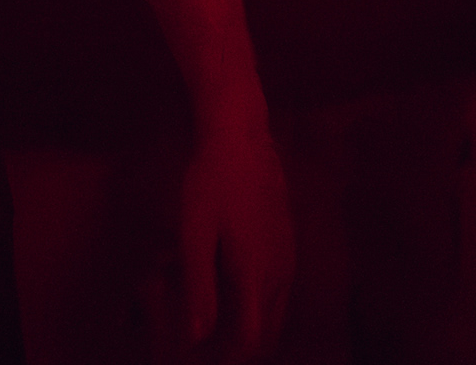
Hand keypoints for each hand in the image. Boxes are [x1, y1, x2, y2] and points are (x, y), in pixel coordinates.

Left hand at [175, 116, 294, 359]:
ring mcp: (288, 261)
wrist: (242, 140)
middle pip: (267, 332)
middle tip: (210, 352)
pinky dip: (258, 307)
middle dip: (241, 349)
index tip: (209, 363)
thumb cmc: (211, 183)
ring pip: (275, 313)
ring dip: (250, 329)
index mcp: (255, 276)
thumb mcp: (195, 232)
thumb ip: (198, 285)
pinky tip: (233, 296)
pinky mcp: (287, 247)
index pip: (251, 339)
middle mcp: (280, 275)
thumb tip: (197, 335)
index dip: (230, 358)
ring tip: (217, 331)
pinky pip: (278, 293)